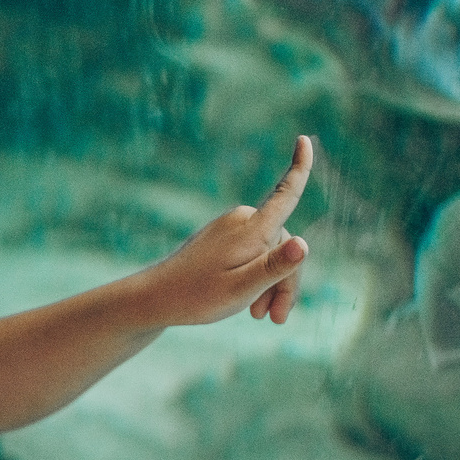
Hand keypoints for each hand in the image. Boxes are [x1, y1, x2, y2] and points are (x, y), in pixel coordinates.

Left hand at [139, 133, 314, 326]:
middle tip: (276, 321)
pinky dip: (256, 278)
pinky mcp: (224, 238)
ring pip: (269, 254)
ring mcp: (231, 228)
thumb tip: (304, 245)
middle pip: (284, 246)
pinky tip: (250, 306)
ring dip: (271, 285)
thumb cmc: (196, 296)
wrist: (155, 299)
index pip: (284, 195)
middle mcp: (242, 221)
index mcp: (250, 230)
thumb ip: (274, 268)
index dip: (299, 168)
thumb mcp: (241, 289)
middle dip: (285, 282)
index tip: (304, 138)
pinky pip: (253, 255)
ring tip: (261, 318)